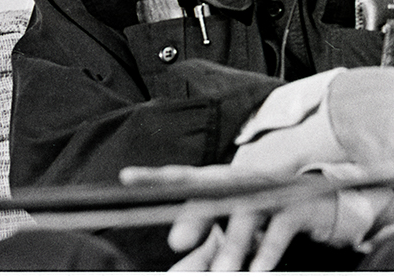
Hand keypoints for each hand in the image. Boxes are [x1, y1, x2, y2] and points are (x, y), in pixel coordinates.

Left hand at [121, 164, 336, 270]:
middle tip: (176, 243)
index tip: (126, 177)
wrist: (317, 203)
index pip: (181, 177)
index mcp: (217, 180)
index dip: (154, 176)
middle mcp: (239, 180)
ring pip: (246, 217)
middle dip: (195, 218)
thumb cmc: (261, 213)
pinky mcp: (296, 207)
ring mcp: (269, 191)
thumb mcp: (229, 226)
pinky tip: (258, 270)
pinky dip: (268, 250)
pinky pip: (280, 229)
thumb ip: (203, 239)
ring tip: (222, 272)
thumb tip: (176, 262)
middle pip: (212, 194)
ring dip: (233, 247)